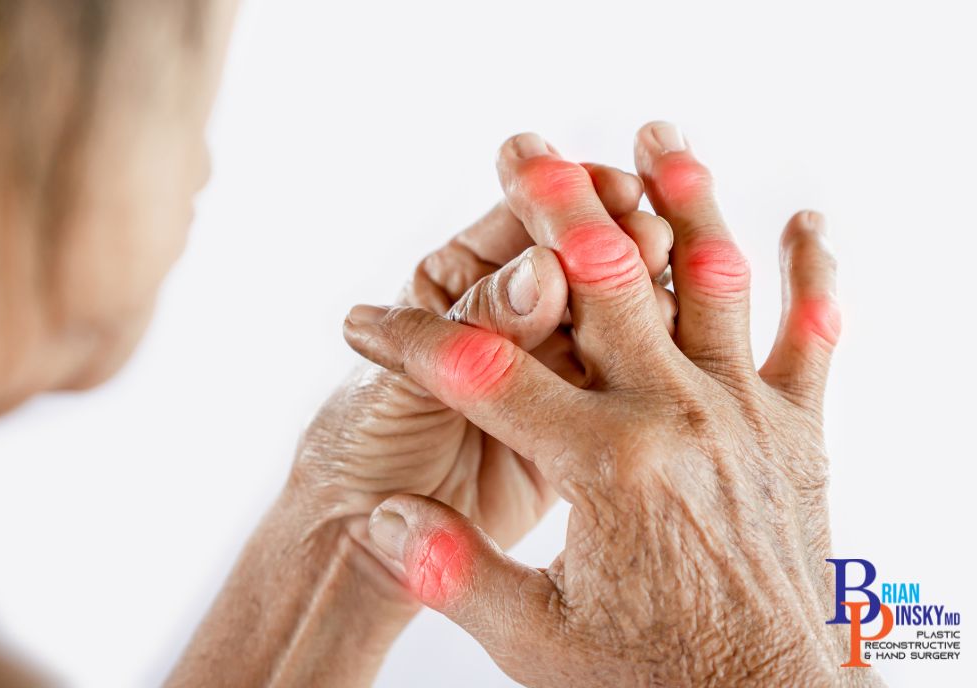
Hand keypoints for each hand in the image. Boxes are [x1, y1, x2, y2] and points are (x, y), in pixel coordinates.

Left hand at [171, 155, 676, 687]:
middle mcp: (511, 315)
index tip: (615, 190)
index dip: (565, 203)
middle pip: (576, 266)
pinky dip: (651, 365)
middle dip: (616, 245)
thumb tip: (545, 271)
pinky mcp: (574, 423)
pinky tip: (681, 354)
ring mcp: (547, 367)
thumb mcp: (409, 379)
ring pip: (611, 321)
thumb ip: (478, 328)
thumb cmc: (362, 443)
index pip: (520, 227)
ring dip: (644, 303)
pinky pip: (620, 384)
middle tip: (653, 238)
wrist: (362, 538)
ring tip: (672, 297)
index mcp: (459, 281)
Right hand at [345, 124, 876, 686]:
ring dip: (683, 201)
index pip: (483, 375)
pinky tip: (808, 222)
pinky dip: (815, 276)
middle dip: (552, 207)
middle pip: (604, 282)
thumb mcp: (537, 639)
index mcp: (604, 467)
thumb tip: (380, 516)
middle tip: (521, 149)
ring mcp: (745, 415)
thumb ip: (454, 570)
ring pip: (712, 282)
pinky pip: (812, 338)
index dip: (410, 341)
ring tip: (655, 137)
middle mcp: (679, 418)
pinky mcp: (796, 431)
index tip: (363, 321)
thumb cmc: (649, 680)